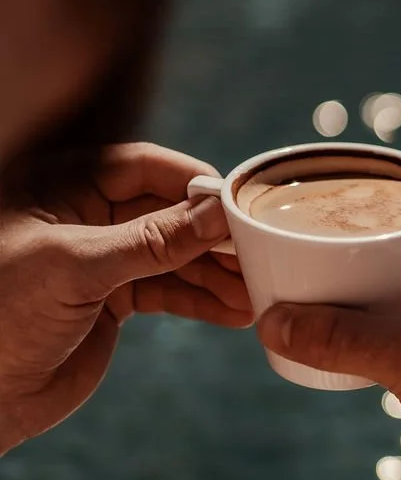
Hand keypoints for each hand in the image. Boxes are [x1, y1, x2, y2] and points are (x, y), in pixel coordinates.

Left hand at [0, 143, 252, 454]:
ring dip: (215, 273)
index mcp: (60, 187)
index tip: (237, 202)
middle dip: (212, 235)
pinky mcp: (112, 300)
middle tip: (261, 250)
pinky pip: (167, 291)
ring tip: (257, 289)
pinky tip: (235, 313)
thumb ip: (151, 240)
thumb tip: (215, 214)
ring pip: (173, 255)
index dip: (191, 181)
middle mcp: (84, 216)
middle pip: (167, 212)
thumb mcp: (76, 267)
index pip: (142, 166)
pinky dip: (201, 302)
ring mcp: (101, 260)